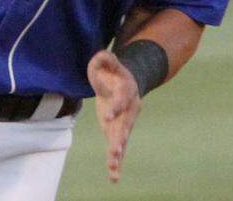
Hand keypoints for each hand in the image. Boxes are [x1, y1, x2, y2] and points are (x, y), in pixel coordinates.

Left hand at [87, 49, 141, 182]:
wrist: (126, 83)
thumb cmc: (112, 72)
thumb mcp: (106, 62)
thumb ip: (104, 58)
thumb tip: (103, 55)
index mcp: (127, 91)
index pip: (121, 100)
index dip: (115, 108)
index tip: (107, 117)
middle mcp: (129, 110)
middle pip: (125, 125)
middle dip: (120, 137)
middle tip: (116, 149)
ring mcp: (125, 123)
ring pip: (122, 140)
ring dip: (118, 154)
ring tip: (113, 168)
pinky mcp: (119, 132)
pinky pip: (119, 149)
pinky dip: (116, 162)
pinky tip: (113, 177)